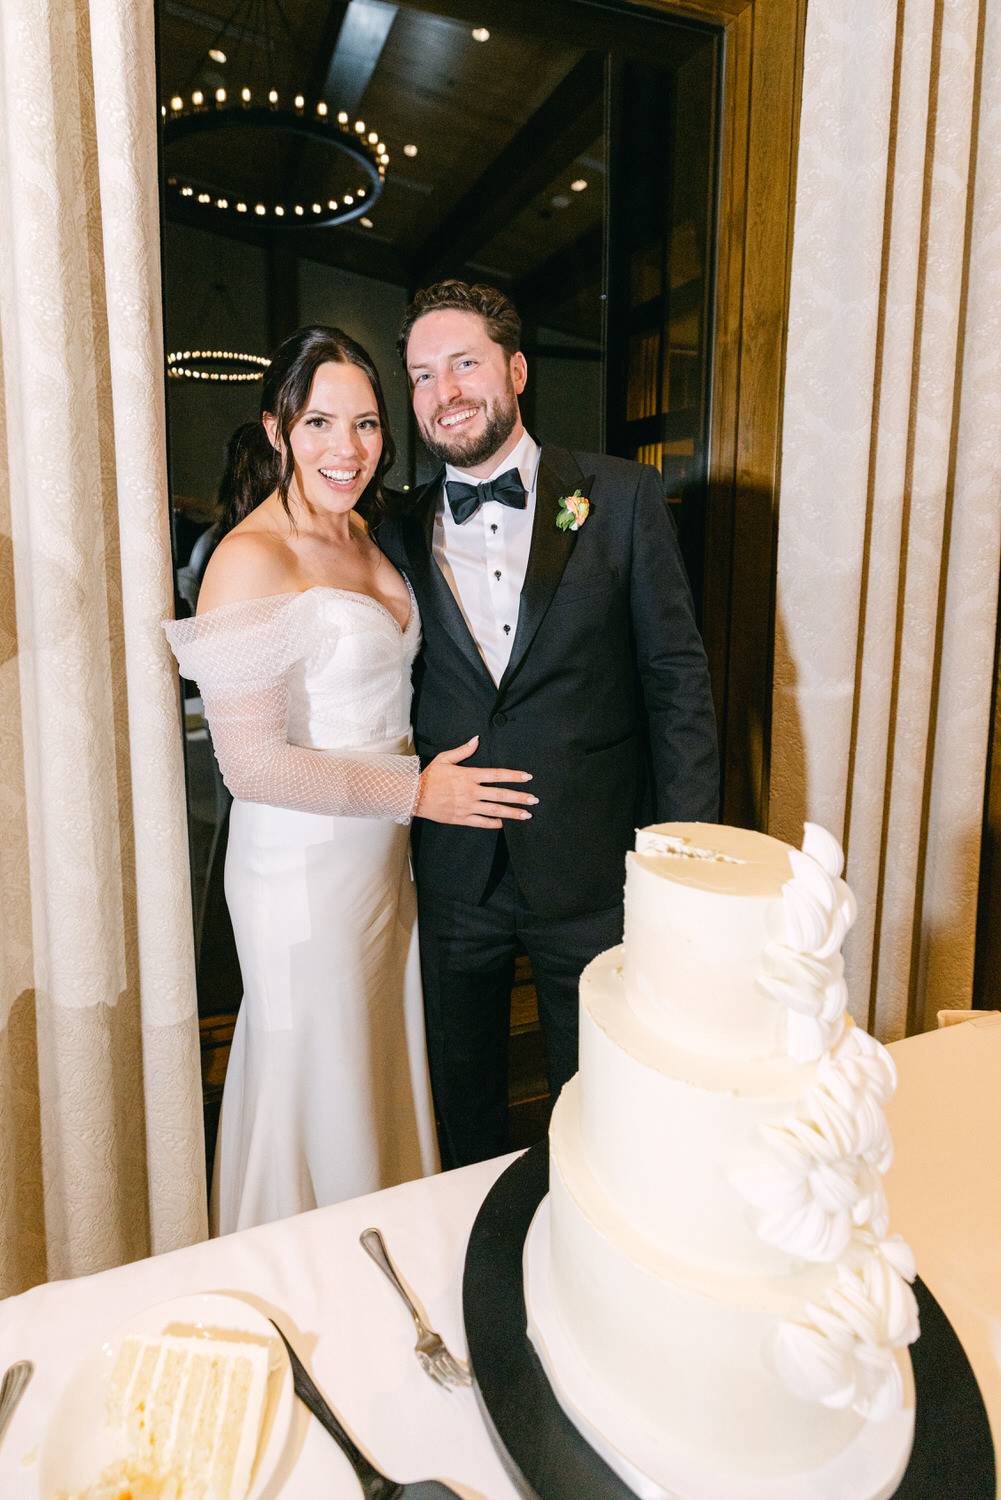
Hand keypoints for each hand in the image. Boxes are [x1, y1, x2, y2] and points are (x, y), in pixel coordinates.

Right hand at [414, 736, 536, 827]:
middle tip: (534, 799)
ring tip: (527, 815)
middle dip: (519, 797)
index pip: (496, 775)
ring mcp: (467, 807)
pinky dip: (494, 823)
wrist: (414, 796)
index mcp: (468, 775)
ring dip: (512, 813)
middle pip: (500, 795)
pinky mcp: (462, 818)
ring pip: (495, 810)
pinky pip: (482, 822)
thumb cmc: (430, 776)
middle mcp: (471, 792)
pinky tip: (504, 824)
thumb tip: (476, 739)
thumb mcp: (444, 759)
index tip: (528, 777)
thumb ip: (463, 751)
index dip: (514, 776)